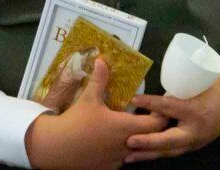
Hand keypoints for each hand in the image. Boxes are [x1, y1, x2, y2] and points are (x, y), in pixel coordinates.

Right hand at [25, 59, 167, 168]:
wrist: (59, 146)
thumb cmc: (77, 120)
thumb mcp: (89, 98)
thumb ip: (99, 79)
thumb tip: (102, 60)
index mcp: (127, 126)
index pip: (157, 123)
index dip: (160, 115)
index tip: (156, 108)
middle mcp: (128, 145)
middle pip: (151, 138)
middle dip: (151, 127)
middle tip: (145, 116)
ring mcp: (120, 159)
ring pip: (137, 150)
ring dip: (137, 140)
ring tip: (128, 129)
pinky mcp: (110, 167)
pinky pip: (122, 159)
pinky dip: (122, 150)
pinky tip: (111, 143)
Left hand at [125, 67, 219, 162]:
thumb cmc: (212, 87)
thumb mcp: (194, 84)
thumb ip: (173, 91)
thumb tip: (147, 89)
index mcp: (195, 111)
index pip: (170, 107)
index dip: (151, 102)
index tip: (134, 99)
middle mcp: (196, 131)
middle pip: (169, 140)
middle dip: (148, 142)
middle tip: (130, 141)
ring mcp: (195, 142)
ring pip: (169, 151)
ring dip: (148, 154)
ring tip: (128, 157)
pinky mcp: (192, 146)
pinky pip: (172, 152)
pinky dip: (156, 153)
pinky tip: (140, 155)